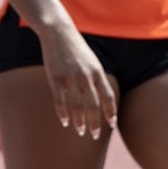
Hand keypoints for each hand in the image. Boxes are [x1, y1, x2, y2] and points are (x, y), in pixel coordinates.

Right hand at [38, 25, 117, 139]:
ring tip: (80, 132)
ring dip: (79, 121)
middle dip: (95, 122)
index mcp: (97, 72)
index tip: (112, 124)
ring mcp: (71, 78)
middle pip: (93, 105)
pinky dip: (63, 113)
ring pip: (77, 106)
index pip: (108, 96)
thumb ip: (95, 77)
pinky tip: (65, 122)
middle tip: (94, 135)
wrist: (59, 33)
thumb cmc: (75, 48)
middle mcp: (86, 76)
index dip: (110, 112)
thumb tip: (99, 95)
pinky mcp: (56, 78)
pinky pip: (60, 100)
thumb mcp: (91, 61)